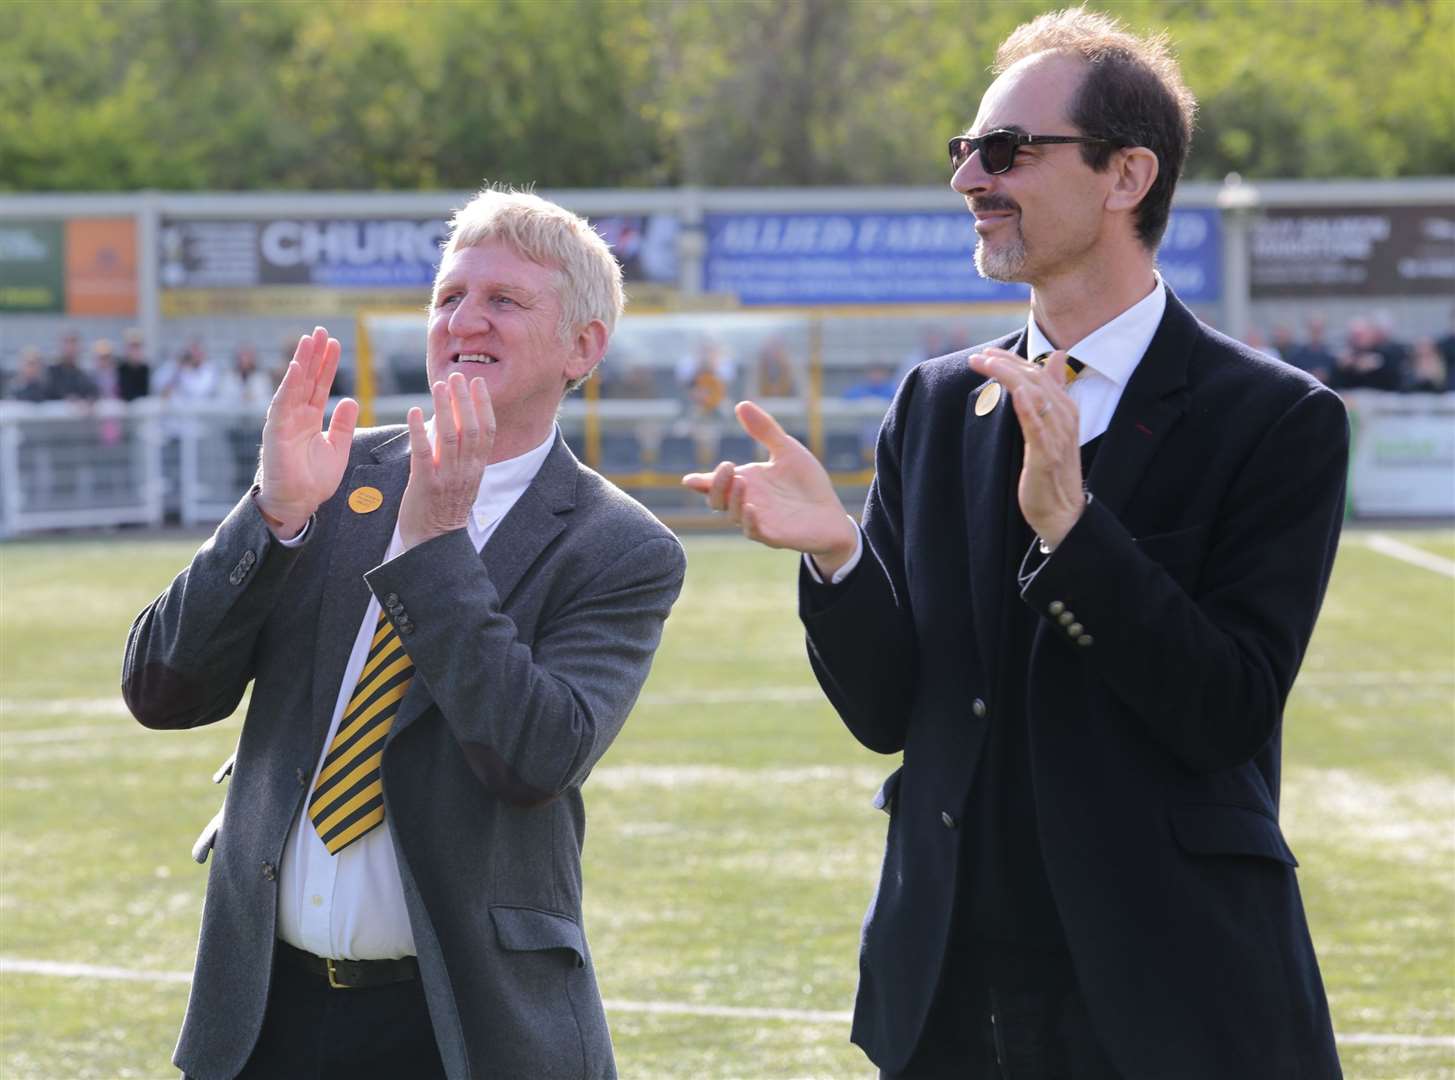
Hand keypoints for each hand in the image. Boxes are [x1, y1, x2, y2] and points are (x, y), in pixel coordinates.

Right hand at [256, 327, 358, 537]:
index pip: (319, 385)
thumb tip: (351, 400)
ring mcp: (285, 421)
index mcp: (310, 418)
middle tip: (320, 331)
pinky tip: (295, 366)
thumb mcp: (337, 447)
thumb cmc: (314, 479)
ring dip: (301, 362)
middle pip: (306, 379)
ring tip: (308, 339)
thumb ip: (343, 424)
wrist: (298, 503)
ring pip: (294, 385)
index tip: (334, 343)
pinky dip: (289, 384)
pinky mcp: (276, 431)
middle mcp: (296, 415)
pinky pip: (282, 403)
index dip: (327, 365)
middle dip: (313, 355)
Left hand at [398, 372, 494, 549]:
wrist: (434, 543)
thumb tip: (456, 423)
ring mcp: (447, 478)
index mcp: (476, 469)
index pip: (487, 431)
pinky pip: (423, 454)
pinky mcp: (425, 485)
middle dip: (464, 400)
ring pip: (448, 437)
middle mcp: (465, 471)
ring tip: (439, 386)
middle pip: (469, 429)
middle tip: (457, 376)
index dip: (483, 405)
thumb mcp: (462, 481)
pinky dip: (418, 431)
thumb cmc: (445, 509)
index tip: (478, 383)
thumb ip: (462, 455)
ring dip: (443, 409)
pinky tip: (413, 412)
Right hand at [682, 401, 857, 573]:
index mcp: (746, 483)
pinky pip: (755, 532)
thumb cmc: (807, 484)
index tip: (689, 480)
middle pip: (717, 500)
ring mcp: (759, 521)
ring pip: (733, 516)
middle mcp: (747, 503)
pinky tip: (751, 508)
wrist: (833, 514)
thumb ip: (765, 430)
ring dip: (733, 499)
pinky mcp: (775, 536)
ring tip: (740, 480)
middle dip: (716, 486)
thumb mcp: (787, 450)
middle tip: (727, 466)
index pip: (715, 484)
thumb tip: (741, 404)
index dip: (700, 482)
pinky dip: (749, 521)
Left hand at [968, 347, 1084, 547]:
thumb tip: (1057, 357)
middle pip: (1035, 379)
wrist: (1063, 514)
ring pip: (1035, 395)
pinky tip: (1015, 392)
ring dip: (1009, 376)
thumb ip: (1053, 394)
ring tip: (986, 365)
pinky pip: (1037, 427)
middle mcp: (1064, 418)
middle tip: (977, 358)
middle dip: (1005, 364)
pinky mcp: (1046, 456)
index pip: (1039, 373)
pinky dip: (1027, 407)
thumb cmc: (1054, 472)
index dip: (1013, 360)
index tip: (987, 354)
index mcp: (1066, 410)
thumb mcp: (1054, 428)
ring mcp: (1056, 437)